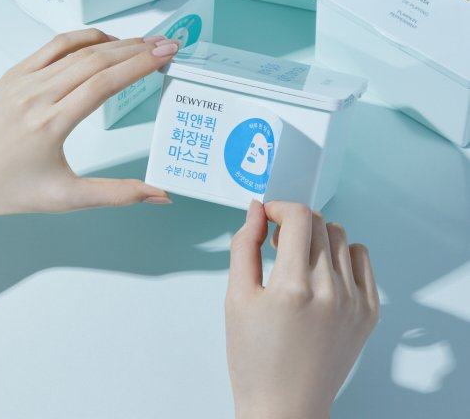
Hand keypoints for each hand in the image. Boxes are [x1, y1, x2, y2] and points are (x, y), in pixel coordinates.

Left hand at [0, 29, 179, 225]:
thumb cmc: (9, 189)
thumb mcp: (67, 198)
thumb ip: (117, 194)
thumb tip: (157, 193)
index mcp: (50, 124)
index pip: (105, 84)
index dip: (139, 66)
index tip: (164, 56)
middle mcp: (36, 96)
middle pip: (96, 60)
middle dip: (137, 49)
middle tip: (165, 45)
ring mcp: (23, 81)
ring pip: (77, 49)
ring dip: (115, 42)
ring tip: (142, 42)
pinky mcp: (15, 75)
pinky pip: (54, 46)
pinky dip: (83, 39)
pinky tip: (102, 42)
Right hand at [226, 201, 379, 418]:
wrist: (285, 407)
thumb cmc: (255, 360)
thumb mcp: (236, 298)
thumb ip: (245, 246)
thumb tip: (257, 211)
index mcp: (294, 287)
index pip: (299, 216)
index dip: (280, 207)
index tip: (269, 217)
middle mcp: (330, 291)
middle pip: (320, 222)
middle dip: (294, 222)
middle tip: (278, 243)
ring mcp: (355, 302)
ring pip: (341, 237)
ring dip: (317, 237)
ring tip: (299, 260)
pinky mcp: (369, 312)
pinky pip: (362, 259)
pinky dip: (342, 254)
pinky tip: (323, 272)